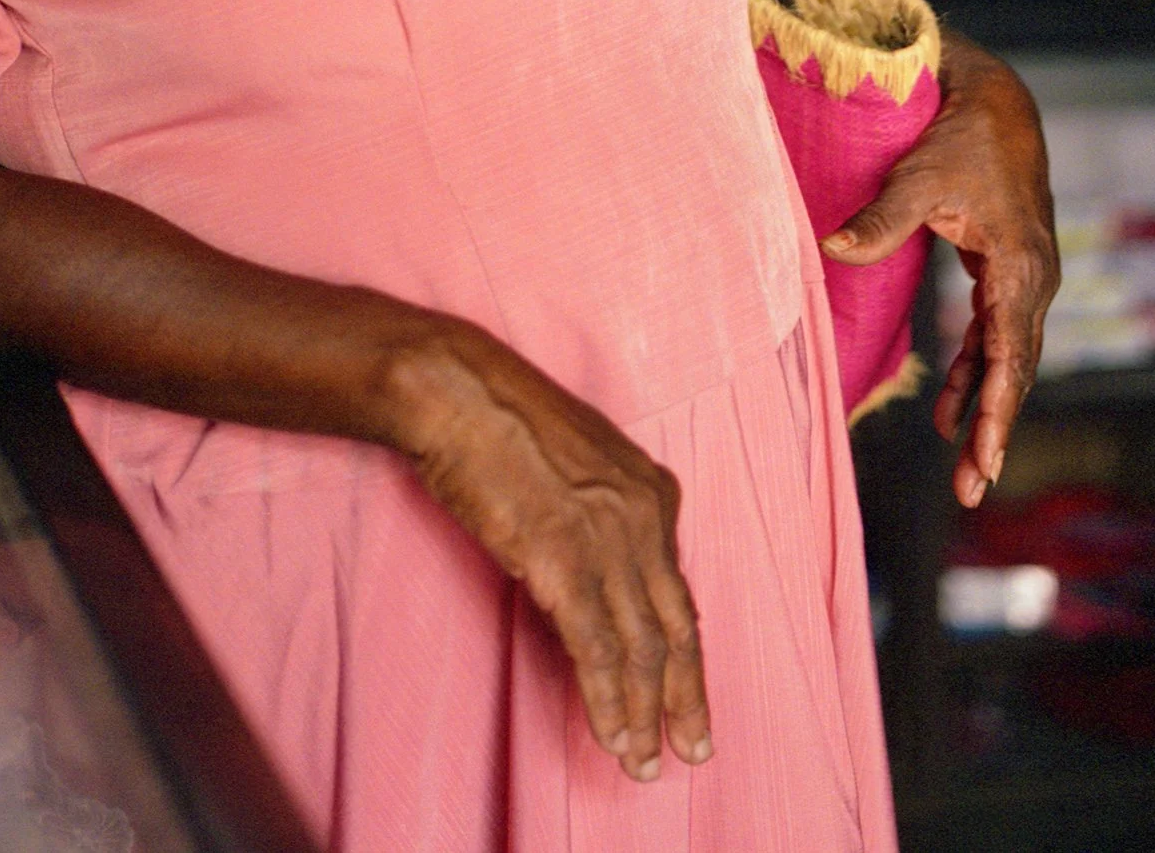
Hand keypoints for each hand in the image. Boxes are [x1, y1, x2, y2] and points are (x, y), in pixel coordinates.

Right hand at [384, 323, 711, 782]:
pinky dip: (607, 700)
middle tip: (695, 748)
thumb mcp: (581, 462)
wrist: (460, 393)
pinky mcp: (564, 561)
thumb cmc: (505, 420)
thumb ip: (606, 514)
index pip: (677, 589)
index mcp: (652, 490)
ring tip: (645, 762)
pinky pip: (597, 648)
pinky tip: (612, 735)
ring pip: (642, 647)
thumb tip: (608, 568)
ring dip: (644, 713)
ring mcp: (607, 540)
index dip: (684, 650)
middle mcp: (644, 516)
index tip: (685, 691)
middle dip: (686, 695)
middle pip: (676, 625)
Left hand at [822, 30, 1058, 508]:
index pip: (1009, 356)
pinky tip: (953, 413)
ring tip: (966, 472)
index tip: (982, 459)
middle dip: (995, 431)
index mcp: (1019, 266)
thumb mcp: (919, 176)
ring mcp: (1026, 277)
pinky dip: (977, 373)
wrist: (997, 99)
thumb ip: (881, 218)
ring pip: (1008, 359)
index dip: (994, 411)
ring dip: (986, 409)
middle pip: (1016, 371)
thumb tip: (831, 249)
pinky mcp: (1008, 271)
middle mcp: (1033, 280)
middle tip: (972, 490)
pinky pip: (995, 336)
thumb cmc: (958, 136)